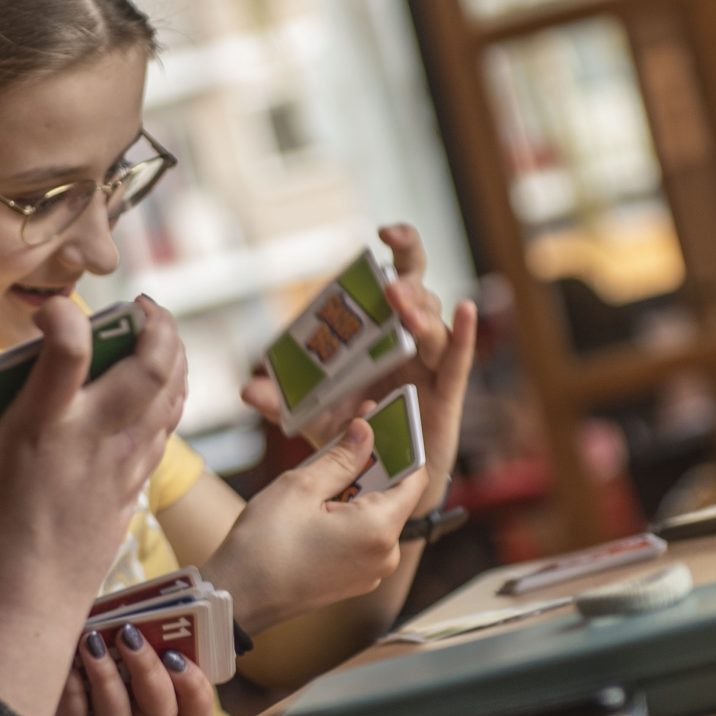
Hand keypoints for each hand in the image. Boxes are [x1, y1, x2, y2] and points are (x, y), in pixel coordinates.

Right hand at [0, 296, 186, 715]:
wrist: (26, 602)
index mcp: (40, 426)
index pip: (69, 351)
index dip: (66, 315)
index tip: (52, 310)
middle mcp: (91, 438)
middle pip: (150, 366)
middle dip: (156, 324)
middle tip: (140, 307)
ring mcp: (121, 462)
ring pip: (171, 394)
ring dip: (173, 355)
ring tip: (156, 335)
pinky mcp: (136, 484)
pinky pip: (167, 427)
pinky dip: (170, 396)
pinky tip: (159, 385)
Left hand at [50, 622, 217, 715]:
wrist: (13, 672)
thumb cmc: (65, 650)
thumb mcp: (100, 639)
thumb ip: (125, 628)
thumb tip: (134, 606)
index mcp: (150, 713)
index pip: (194, 715)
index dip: (195, 689)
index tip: (175, 654)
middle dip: (149, 674)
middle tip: (129, 635)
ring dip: (108, 681)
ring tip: (90, 642)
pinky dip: (72, 698)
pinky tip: (64, 668)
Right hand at [203, 413, 427, 635]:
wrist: (237, 598)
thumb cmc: (263, 546)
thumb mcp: (301, 487)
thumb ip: (341, 457)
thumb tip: (366, 432)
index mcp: (379, 530)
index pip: (414, 477)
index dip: (399, 447)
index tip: (380, 425)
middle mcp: (386, 556)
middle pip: (392, 496)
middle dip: (369, 468)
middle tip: (339, 445)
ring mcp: (371, 572)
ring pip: (374, 516)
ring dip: (353, 492)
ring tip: (315, 485)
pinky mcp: (354, 580)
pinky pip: (362, 537)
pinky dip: (347, 517)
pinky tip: (314, 510)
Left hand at [244, 224, 477, 519]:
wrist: (379, 483)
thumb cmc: (353, 437)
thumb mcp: (313, 416)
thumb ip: (282, 401)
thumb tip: (248, 388)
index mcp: (383, 333)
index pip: (394, 280)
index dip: (399, 249)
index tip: (382, 232)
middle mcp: (411, 341)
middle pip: (420, 290)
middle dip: (409, 270)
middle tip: (390, 261)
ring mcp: (430, 366)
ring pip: (433, 327)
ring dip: (417, 310)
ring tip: (400, 302)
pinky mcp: (446, 394)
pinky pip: (457, 360)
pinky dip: (464, 335)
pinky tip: (466, 310)